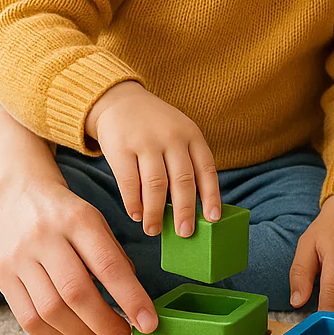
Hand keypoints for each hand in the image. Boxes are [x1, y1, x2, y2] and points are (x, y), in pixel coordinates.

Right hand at [0, 173, 157, 334]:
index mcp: (78, 220)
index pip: (108, 266)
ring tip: (98, 333)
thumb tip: (133, 301)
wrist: (20, 194)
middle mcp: (46, 237)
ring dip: (80, 332)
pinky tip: (69, 330)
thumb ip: (114, 257)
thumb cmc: (67, 214)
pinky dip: (54, 334)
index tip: (148, 323)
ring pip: (51, 311)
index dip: (132, 299)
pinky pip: (28, 319)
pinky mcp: (2, 277)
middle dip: (105, 323)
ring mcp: (19, 258)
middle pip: (76, 293)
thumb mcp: (97, 222)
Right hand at [87, 81, 221, 237]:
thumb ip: (187, 163)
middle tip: (185, 234)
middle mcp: (172, 137)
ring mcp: (146, 141)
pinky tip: (136, 215)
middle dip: (185, 211)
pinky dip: (134, 203)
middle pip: (183, 181)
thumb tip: (193, 209)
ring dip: (155, 213)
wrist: (120, 100)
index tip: (213, 219)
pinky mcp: (121, 147)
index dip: (212, 196)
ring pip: (155, 186)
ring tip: (154, 230)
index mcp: (192, 135)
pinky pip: (129, 182)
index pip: (207, 170)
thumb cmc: (156, 126)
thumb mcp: (180, 133)